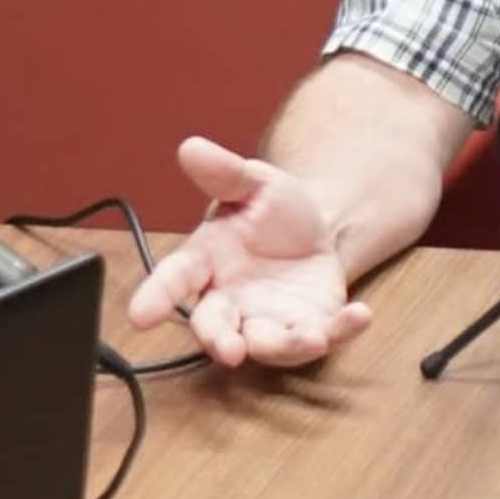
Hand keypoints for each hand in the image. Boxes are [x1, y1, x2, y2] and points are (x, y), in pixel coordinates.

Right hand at [122, 137, 366, 370]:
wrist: (316, 225)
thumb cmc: (271, 210)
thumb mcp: (252, 182)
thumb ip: (224, 172)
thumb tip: (191, 148)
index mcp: (206, 261)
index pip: (174, 279)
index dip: (154, 297)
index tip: (138, 316)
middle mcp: (231, 300)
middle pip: (215, 327)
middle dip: (220, 341)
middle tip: (228, 349)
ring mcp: (268, 319)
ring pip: (268, 344)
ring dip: (285, 345)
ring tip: (310, 337)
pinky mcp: (308, 327)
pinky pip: (323, 337)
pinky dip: (342, 331)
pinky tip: (361, 314)